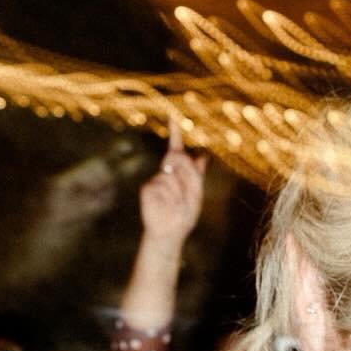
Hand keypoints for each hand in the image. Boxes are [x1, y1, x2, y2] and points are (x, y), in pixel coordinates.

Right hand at [138, 119, 205, 247]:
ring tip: (178, 205)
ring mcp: (155, 179)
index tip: (173, 118)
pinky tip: (169, 207)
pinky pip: (164, 186)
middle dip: (188, 174)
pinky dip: (171, 197)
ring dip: (180, 192)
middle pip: (179, 158)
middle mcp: (165, 172)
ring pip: (173, 175)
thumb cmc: (184, 215)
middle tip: (189, 194)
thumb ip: (196, 174)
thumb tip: (202, 155)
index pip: (176, 149)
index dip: (175, 133)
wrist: (171, 233)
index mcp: (179, 172)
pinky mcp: (148, 188)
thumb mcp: (196, 194)